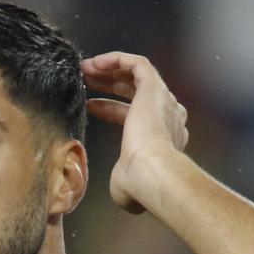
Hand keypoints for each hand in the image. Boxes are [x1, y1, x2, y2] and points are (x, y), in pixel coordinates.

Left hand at [83, 52, 188, 213]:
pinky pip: (138, 63)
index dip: (109, 108)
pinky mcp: (154, 87)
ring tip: (86, 68)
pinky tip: (95, 63)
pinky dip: (116, 59)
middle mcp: (168, 116)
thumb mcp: (126, 186)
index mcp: (163, 138)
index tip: (88, 106)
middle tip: (86, 80)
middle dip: (109, 84)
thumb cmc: (140, 184)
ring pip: (137, 74)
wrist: (153, 173)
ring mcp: (163, 100)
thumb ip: (124, 183)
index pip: (134, 115)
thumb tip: (124, 195)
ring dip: (111, 69)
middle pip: (136, 91)